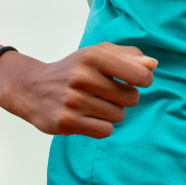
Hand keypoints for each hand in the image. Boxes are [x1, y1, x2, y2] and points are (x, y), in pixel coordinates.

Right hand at [0, 41, 156, 138]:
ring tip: (93, 104)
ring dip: (111, 113)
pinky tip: (87, 117)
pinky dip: (100, 126)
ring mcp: (73, 100)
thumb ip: (128, 56)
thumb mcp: (97, 54)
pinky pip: (105, 130)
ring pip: (118, 116)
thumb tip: (152, 65)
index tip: (136, 81)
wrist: (32, 88)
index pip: (138, 74)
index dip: (144, 80)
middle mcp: (83, 77)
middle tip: (106, 93)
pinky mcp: (67, 121)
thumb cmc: (73, 69)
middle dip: (124, 98)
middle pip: (131, 98)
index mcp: (93, 56)